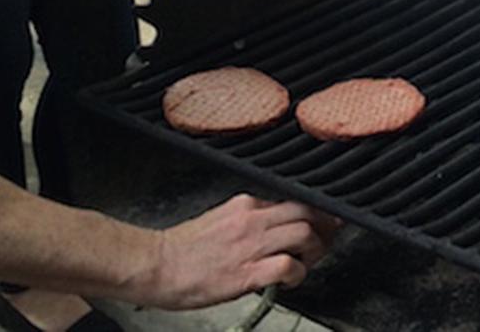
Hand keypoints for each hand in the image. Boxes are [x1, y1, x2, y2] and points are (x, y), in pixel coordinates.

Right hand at [145, 195, 340, 309]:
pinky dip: (298, 272)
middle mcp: (252, 219)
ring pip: (303, 233)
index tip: (326, 220)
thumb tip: (274, 227)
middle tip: (326, 240)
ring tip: (309, 261)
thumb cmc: (182, 249)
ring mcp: (250, 244)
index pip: (295, 199)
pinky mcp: (245, 272)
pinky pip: (286, 265)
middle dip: (324, 226)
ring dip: (315, 249)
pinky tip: (292, 279)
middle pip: (307, 211)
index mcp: (246, 205)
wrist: (154, 265)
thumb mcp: (221, 220)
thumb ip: (249, 220)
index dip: (316, 212)